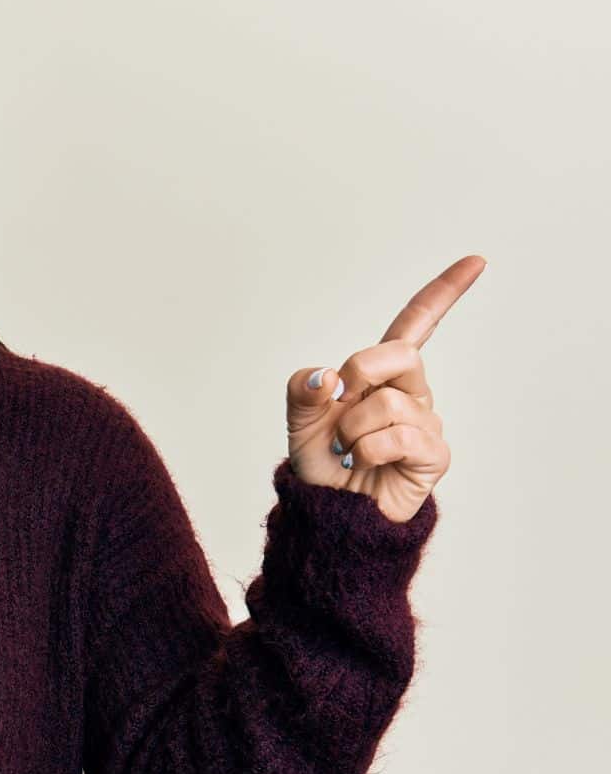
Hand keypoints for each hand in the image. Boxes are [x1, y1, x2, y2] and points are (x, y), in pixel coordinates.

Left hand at [285, 255, 486, 522]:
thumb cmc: (321, 464)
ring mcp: (424, 422)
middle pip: (397, 353)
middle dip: (360, 371)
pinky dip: (367, 450)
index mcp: (379, 374)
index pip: (417, 324)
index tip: (476, 261)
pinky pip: (399, 437)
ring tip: (347, 451)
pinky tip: (363, 463)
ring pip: (387, 402)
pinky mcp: (433, 455)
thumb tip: (326, 376)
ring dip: (351, 428)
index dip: (444, 293)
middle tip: (339, 403)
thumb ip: (302, 388)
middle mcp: (409, 392)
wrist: (329, 512)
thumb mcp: (298, 419)